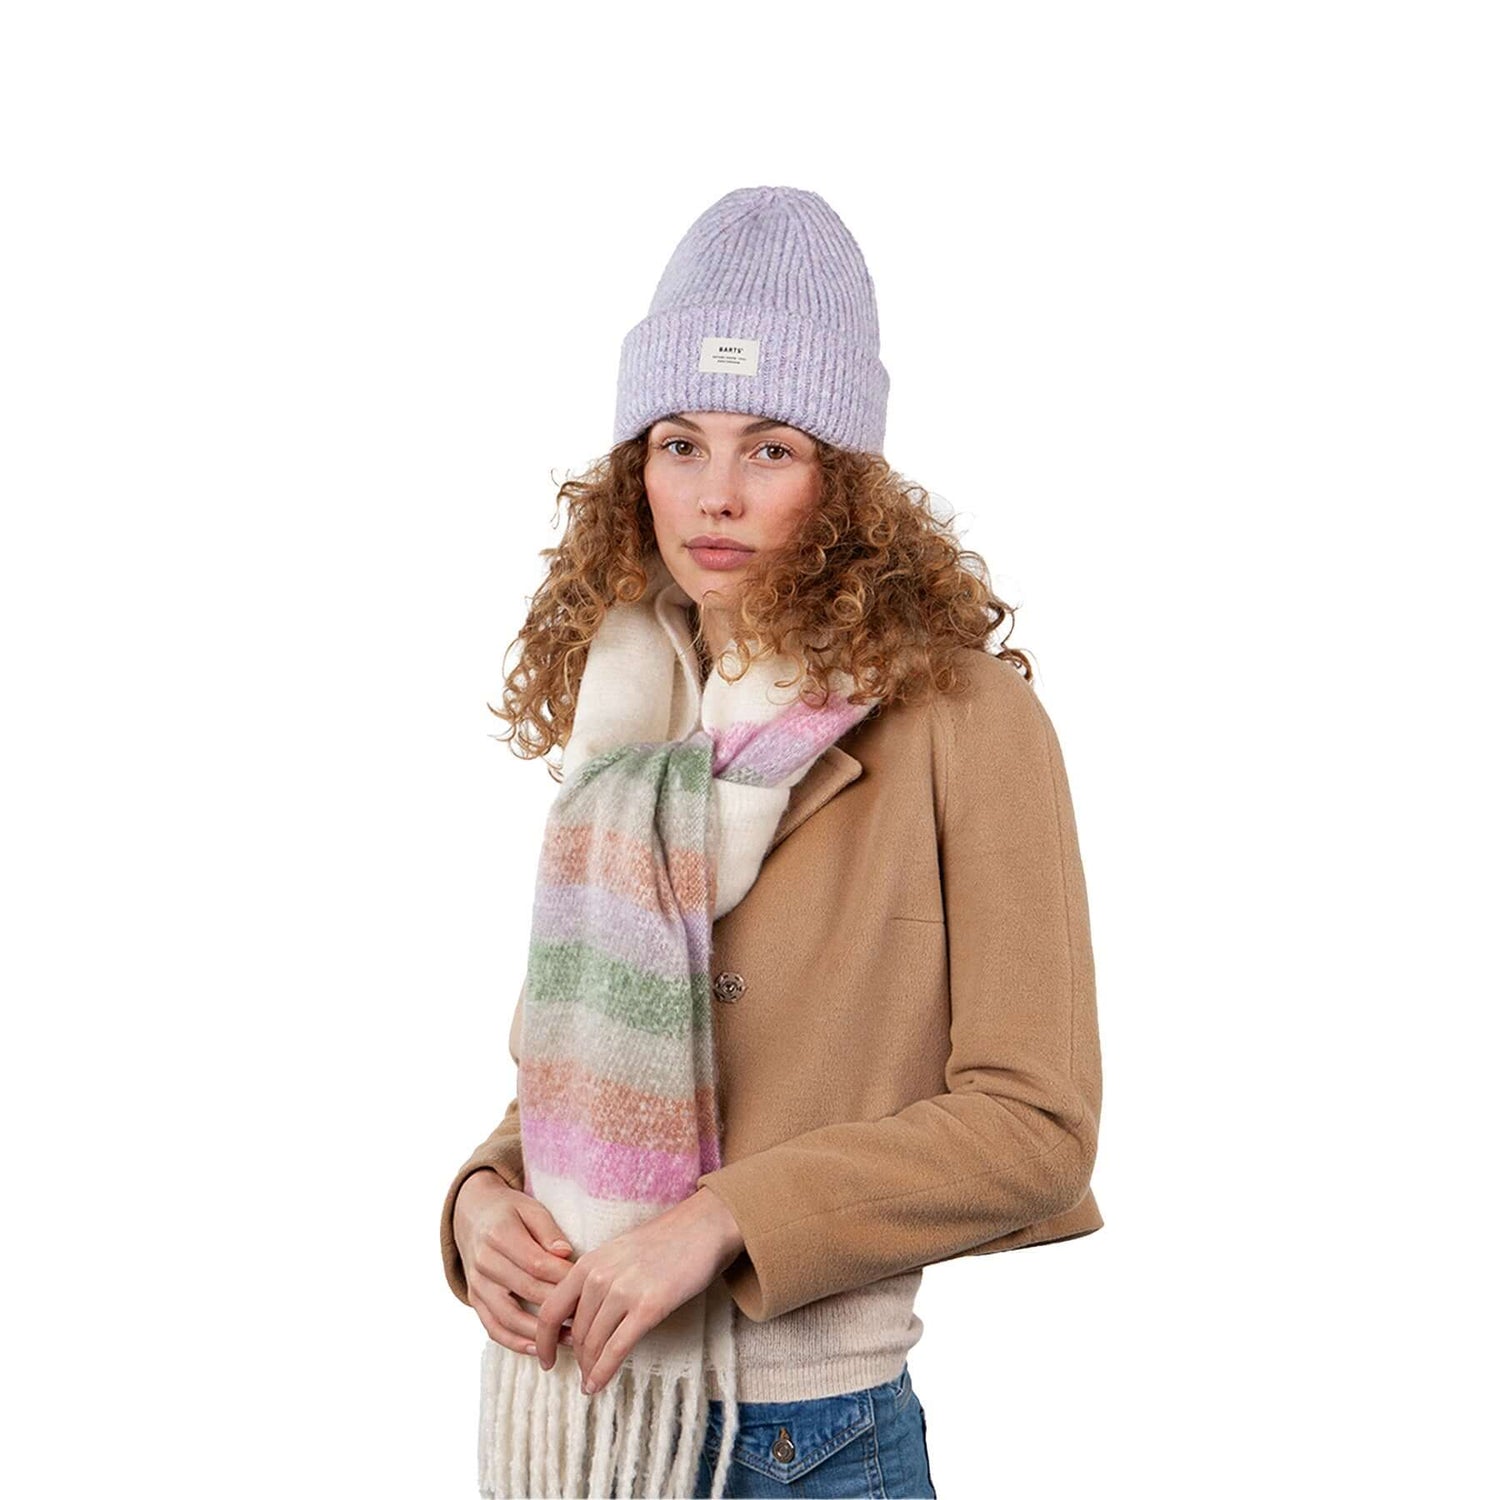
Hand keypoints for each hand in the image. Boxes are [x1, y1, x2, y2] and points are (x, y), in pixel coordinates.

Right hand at [453, 1169, 578, 1356]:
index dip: (564, 1277)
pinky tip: (537, 1349)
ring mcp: (477, 1284)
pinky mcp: (474, 1300)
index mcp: (500, 1234)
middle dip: (559, 1306)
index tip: (589, 1286)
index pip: (537, 1263)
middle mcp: (485, 1262)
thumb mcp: (530, 1208)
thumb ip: (548, 1230)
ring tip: (570, 1339)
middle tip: (588, 1317)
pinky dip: (514, 1342)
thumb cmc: (509, 1211)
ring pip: (508, 1316)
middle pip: (527, 1290)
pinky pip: (492, 1327)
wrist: (472, 1215)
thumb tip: (565, 1253)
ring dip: (540, 1332)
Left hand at [532, 1187, 745, 1395]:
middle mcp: (600, 1277)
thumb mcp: (617, 1253)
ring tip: (590, 1382)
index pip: (551, 1309)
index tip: (545, 1358)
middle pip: (575, 1332)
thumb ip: (595, 1280)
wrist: (702, 1226)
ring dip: (589, 1369)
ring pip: (594, 1344)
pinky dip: (603, 1372)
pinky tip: (598, 1385)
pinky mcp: (649, 1307)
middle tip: (581, 1372)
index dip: (543, 1339)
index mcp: (588, 1263)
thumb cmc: (663, 1241)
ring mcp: (624, 1292)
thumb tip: (580, 1317)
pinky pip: (617, 1349)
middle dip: (576, 1358)